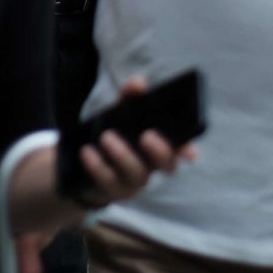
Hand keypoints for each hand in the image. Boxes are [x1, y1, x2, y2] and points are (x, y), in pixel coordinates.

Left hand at [68, 75, 197, 206]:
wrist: (83, 165)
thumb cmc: (113, 136)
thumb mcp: (118, 114)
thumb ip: (129, 98)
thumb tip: (139, 82)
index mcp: (159, 146)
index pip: (180, 149)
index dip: (187, 150)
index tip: (189, 151)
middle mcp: (151, 166)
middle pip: (167, 165)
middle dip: (160, 152)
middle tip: (146, 136)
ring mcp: (133, 181)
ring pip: (137, 174)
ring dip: (123, 155)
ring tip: (105, 137)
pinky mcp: (113, 190)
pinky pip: (108, 182)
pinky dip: (97, 166)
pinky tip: (87, 151)